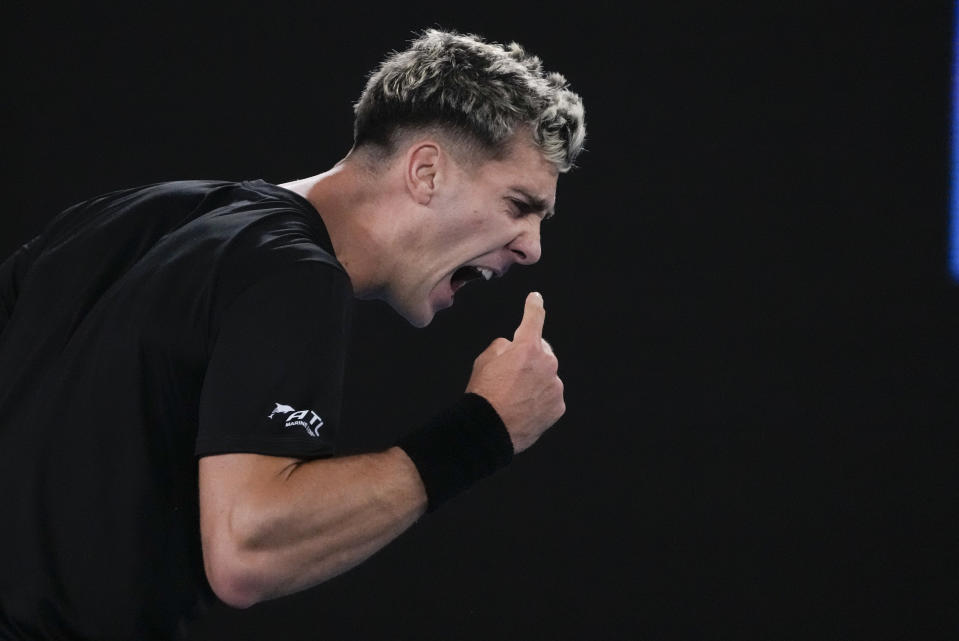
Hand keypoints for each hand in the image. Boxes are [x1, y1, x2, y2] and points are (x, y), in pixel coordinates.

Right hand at [465, 292, 564, 453]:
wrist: (488, 429)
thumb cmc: (484, 394)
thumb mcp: (484, 360)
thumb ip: (503, 346)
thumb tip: (511, 347)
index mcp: (528, 347)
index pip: (534, 319)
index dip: (534, 306)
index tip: (536, 299)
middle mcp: (547, 363)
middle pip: (541, 352)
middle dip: (530, 358)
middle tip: (511, 375)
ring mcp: (555, 386)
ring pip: (546, 376)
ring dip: (535, 380)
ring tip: (514, 397)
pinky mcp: (558, 406)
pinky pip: (550, 396)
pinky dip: (540, 399)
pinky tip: (523, 407)